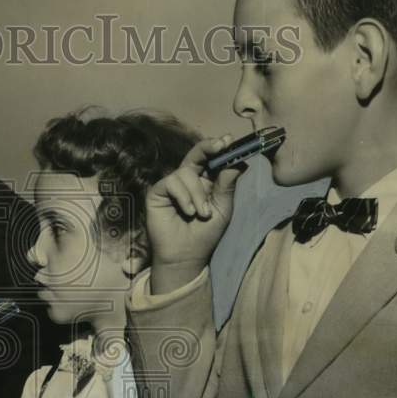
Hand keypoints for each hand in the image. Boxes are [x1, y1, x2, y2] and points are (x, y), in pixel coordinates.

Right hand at [145, 136, 243, 293]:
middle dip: (208, 147)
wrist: (186, 256)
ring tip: (202, 214)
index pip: (212, 159)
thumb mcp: (222, 209)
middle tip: (220, 145)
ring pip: (186, 172)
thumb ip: (227, 186)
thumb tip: (238, 162)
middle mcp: (189, 179)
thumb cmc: (205, 234)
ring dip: (198, 193)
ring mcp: (172, 185)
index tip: (228, 141)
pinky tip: (188, 212)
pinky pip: (171, 182)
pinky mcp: (158, 193)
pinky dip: (183, 196)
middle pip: (196, 154)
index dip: (219, 148)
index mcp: (206, 181)